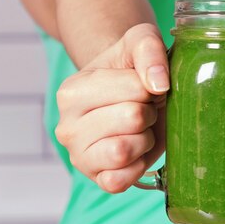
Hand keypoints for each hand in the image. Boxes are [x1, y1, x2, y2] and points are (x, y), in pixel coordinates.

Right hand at [55, 24, 168, 192]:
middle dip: (149, 112)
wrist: (129, 94)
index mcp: (72, 91)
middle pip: (132, 119)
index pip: (135, 89)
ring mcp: (79, 157)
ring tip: (139, 128)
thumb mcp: (140, 41)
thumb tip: (158, 84)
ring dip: (144, 139)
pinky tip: (137, 151)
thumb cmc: (132, 66)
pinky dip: (138, 166)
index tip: (142, 86)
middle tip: (143, 108)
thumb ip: (149, 50)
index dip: (151, 87)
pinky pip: (120, 182)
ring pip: (124, 152)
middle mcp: (66, 126)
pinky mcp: (96, 180)